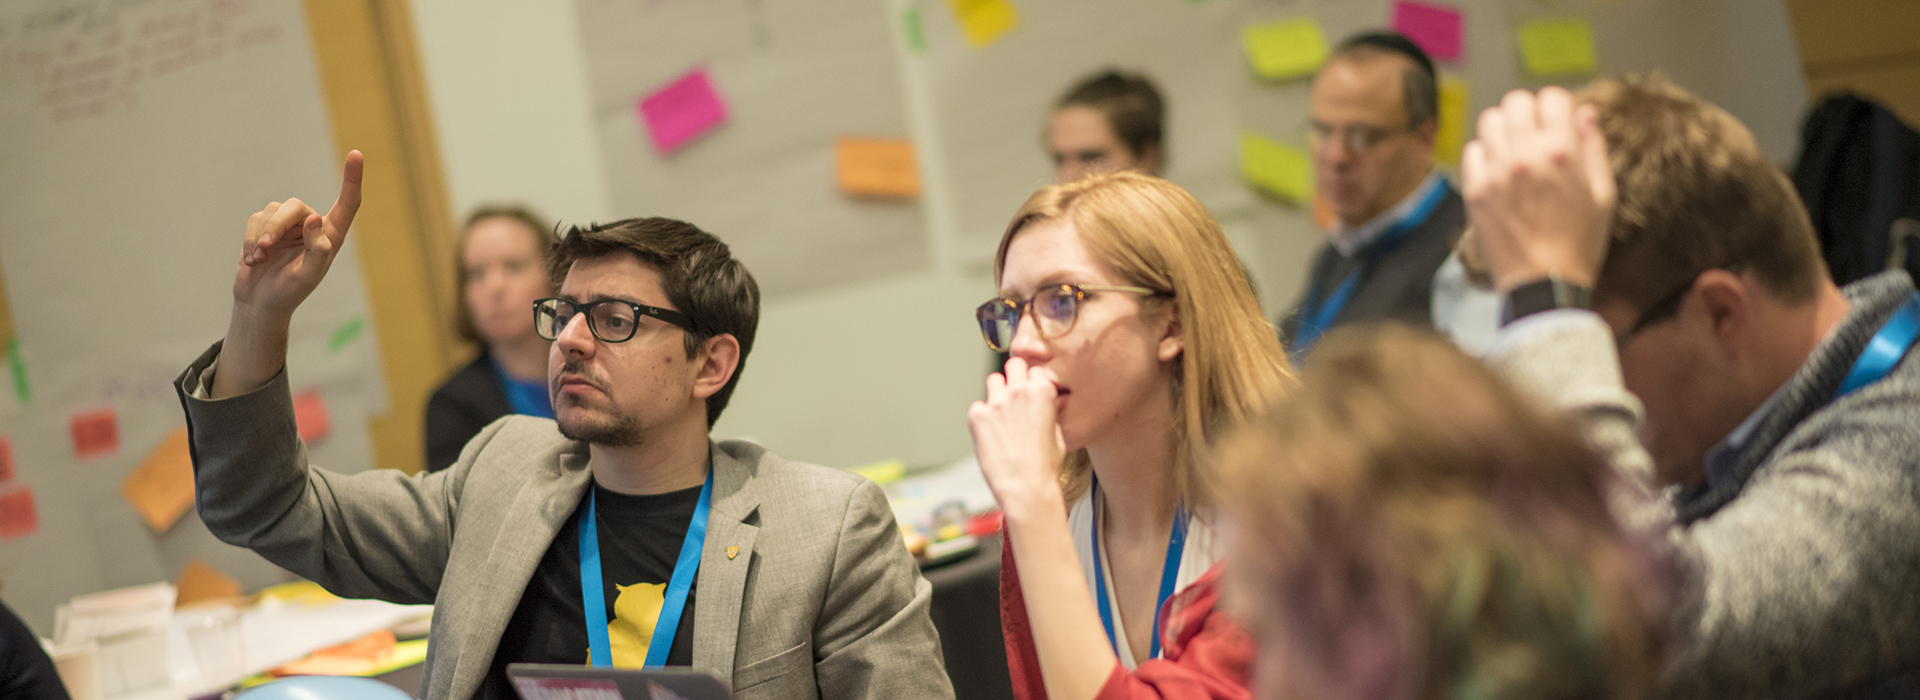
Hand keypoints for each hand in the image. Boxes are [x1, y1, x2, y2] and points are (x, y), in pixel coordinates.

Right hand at [232, 150, 363, 321]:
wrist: (260, 303)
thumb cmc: (290, 292)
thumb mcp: (308, 276)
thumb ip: (317, 249)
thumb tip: (315, 219)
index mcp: (331, 236)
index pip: (347, 204)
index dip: (352, 179)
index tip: (356, 154)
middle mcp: (311, 226)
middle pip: (295, 206)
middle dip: (277, 226)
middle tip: (266, 249)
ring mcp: (287, 225)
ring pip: (272, 210)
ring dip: (262, 236)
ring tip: (260, 260)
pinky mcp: (264, 227)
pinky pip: (255, 219)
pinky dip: (251, 240)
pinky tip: (253, 261)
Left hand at [967, 357, 1066, 513]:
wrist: (1026, 488)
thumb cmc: (1045, 466)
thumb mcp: (1058, 433)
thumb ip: (1048, 411)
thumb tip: (1043, 405)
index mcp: (1043, 392)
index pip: (1034, 369)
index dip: (1033, 381)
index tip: (1030, 392)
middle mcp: (1019, 391)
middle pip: (1013, 364)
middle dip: (1014, 377)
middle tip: (1014, 396)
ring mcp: (996, 402)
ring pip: (993, 380)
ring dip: (997, 393)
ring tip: (1001, 416)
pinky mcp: (977, 416)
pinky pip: (977, 407)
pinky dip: (982, 418)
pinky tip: (991, 435)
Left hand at [1462, 88, 1614, 291]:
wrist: (1544, 283)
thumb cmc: (1580, 242)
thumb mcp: (1604, 195)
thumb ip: (1594, 148)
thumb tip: (1585, 112)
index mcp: (1564, 152)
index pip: (1552, 97)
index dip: (1556, 108)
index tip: (1557, 123)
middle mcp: (1526, 155)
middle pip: (1516, 101)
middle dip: (1528, 113)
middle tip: (1534, 135)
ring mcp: (1496, 172)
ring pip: (1489, 120)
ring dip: (1503, 129)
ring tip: (1514, 150)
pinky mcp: (1474, 190)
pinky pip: (1471, 150)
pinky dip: (1484, 154)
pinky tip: (1497, 171)